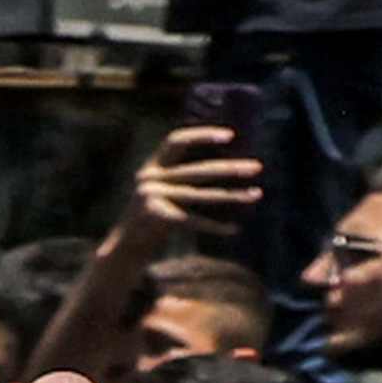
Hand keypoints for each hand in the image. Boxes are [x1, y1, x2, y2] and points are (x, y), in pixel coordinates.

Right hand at [124, 125, 264, 238]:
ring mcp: (151, 197)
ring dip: (232, 195)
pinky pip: (192, 220)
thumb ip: (181, 177)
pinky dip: (214, 226)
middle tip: (257, 167)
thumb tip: (223, 164)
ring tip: (257, 194)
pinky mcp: (155, 217)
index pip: (176, 140)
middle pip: (198, 170)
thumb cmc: (151, 217)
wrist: (124, 247)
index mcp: (151, 167)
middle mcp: (149, 178)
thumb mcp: (161, 191)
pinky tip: (234, 229)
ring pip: (200, 195)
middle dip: (230, 168)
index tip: (230, 135)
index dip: (202, 135)